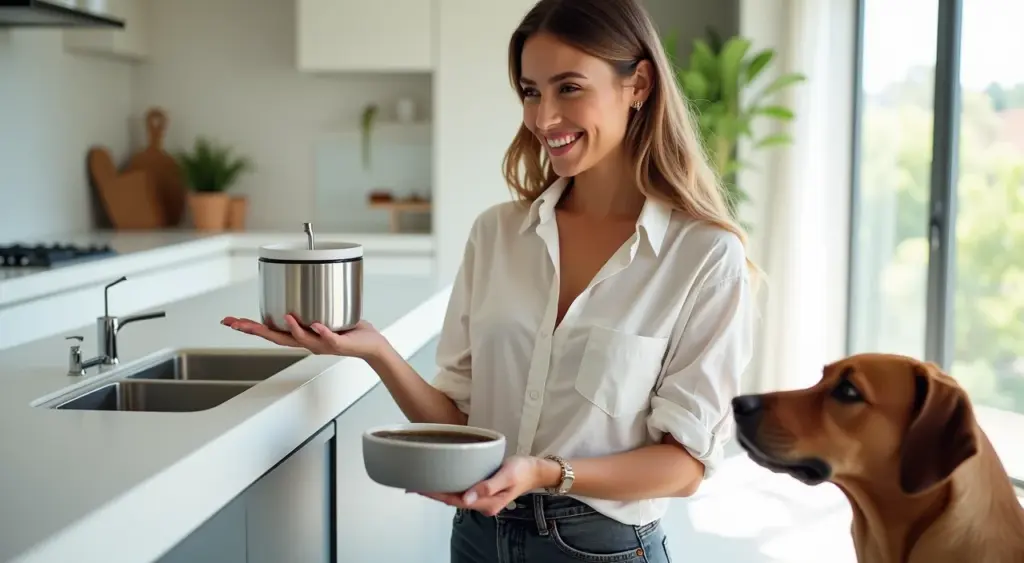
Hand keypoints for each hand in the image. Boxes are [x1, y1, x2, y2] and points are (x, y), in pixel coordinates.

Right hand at [221, 314, 387, 359]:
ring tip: (284, 316)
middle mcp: (308, 342)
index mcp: (301, 335)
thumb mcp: (323, 316)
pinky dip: (321, 332)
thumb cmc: (348, 330)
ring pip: (302, 339)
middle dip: (257, 331)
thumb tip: (299, 283)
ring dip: (292, 329)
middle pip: (277, 339)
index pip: (270, 332)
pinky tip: (315, 324)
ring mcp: (322, 345)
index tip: (230, 321)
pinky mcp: (339, 344)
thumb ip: (310, 305)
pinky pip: (329, 338)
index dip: (250, 327)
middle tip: (238, 324)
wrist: (371, 345)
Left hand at [413, 456, 560, 516]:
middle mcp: (482, 504)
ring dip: (439, 490)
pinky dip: (449, 485)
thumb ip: (488, 487)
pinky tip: (442, 479)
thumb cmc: (523, 470)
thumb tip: (467, 499)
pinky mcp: (483, 491)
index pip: (454, 500)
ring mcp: (482, 499)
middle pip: (451, 500)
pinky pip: (462, 490)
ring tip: (421, 482)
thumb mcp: (507, 475)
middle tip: (411, 484)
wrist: (537, 470)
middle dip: (432, 493)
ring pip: (455, 496)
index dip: (435, 494)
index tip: (419, 487)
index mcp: (487, 503)